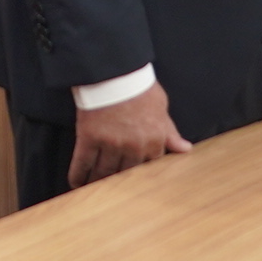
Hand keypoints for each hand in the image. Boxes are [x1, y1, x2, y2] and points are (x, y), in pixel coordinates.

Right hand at [67, 82, 192, 186]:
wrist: (115, 71)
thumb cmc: (139, 86)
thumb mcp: (161, 107)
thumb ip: (170, 132)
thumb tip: (185, 148)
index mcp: (155, 140)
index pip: (150, 166)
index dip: (141, 173)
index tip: (134, 181)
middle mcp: (134, 147)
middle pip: (126, 173)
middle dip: (119, 182)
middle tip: (111, 189)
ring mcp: (111, 145)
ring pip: (104, 171)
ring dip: (97, 181)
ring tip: (93, 187)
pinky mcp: (90, 139)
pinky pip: (83, 163)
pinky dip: (78, 175)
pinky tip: (76, 183)